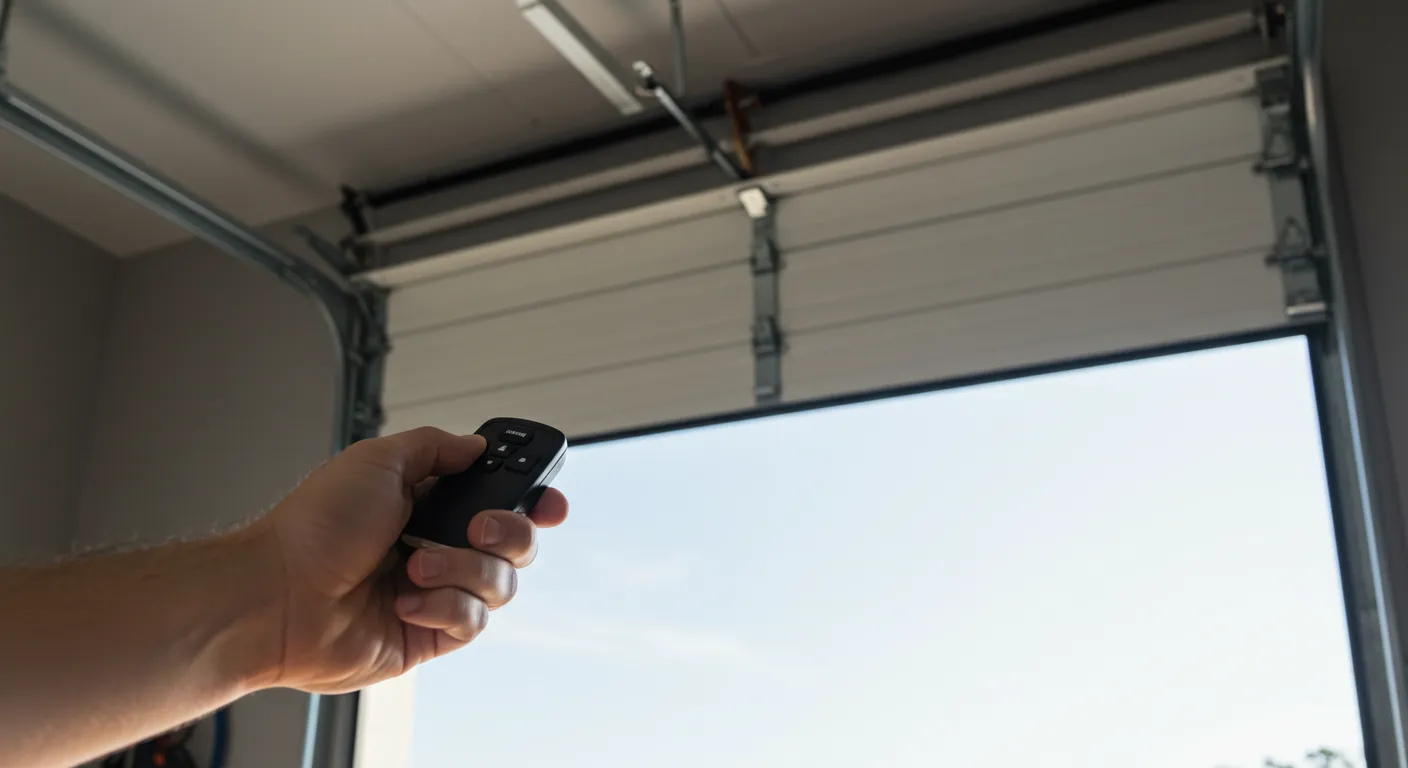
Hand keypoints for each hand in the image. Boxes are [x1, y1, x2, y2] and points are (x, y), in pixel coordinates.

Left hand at [244, 427, 567, 692]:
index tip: (551, 501)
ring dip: (461, 569)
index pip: (499, 499)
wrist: (279, 594)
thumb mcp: (378, 460)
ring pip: (501, 583)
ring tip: (412, 567)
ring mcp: (436, 592)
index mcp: (428, 503)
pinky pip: (472, 622)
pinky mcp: (429, 635)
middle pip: (516, 541)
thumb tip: (476, 446)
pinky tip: (402, 601)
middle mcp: (438, 546)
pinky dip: (442, 606)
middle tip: (474, 526)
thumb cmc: (315, 527)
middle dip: (508, 531)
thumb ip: (436, 447)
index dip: (534, 500)